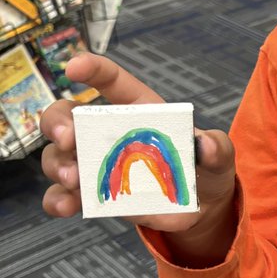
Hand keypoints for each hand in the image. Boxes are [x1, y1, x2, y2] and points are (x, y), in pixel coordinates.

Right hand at [40, 53, 235, 239]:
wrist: (200, 209)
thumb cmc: (204, 170)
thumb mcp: (218, 156)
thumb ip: (216, 148)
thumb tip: (205, 144)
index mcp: (138, 111)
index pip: (110, 80)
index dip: (92, 68)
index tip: (74, 67)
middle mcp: (107, 132)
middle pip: (66, 114)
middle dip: (57, 121)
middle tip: (68, 138)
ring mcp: (95, 164)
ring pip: (58, 154)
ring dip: (59, 164)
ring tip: (75, 179)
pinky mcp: (94, 195)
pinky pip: (62, 195)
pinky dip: (58, 199)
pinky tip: (66, 205)